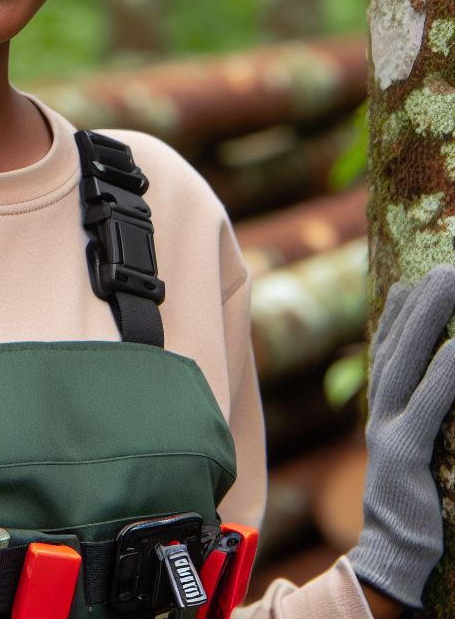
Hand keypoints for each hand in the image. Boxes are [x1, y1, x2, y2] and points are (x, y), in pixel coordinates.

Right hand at [347, 264, 454, 610]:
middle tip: (444, 270)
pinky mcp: (404, 453)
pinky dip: (443, 373)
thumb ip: (415, 421)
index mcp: (381, 412)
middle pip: (396, 346)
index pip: (387, 352)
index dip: (400, 316)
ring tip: (450, 285)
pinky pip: (427, 405)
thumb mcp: (409, 456)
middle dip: (421, 305)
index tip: (412, 283)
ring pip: (407, 362)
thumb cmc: (411, 508)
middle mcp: (379, 412)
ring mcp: (387, 430)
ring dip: (429, 320)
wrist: (389, 555)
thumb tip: (430, 385)